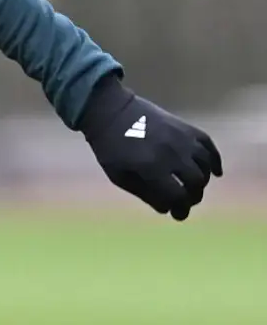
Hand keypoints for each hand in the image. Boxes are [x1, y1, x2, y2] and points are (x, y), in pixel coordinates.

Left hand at [79, 74, 222, 220]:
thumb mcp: (118, 175)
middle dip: (192, 196)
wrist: (110, 110)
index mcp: (151, 167)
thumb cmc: (109, 146)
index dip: (180, 209)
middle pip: (196, 182)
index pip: (178, 196)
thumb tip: (167, 209)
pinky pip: (208, 145)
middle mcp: (171, 153)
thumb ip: (144, 194)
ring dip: (202, 180)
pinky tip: (215, 172)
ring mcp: (181, 138)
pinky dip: (215, 160)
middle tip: (184, 200)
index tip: (177, 214)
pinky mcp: (185, 126)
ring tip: (192, 185)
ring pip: (205, 165)